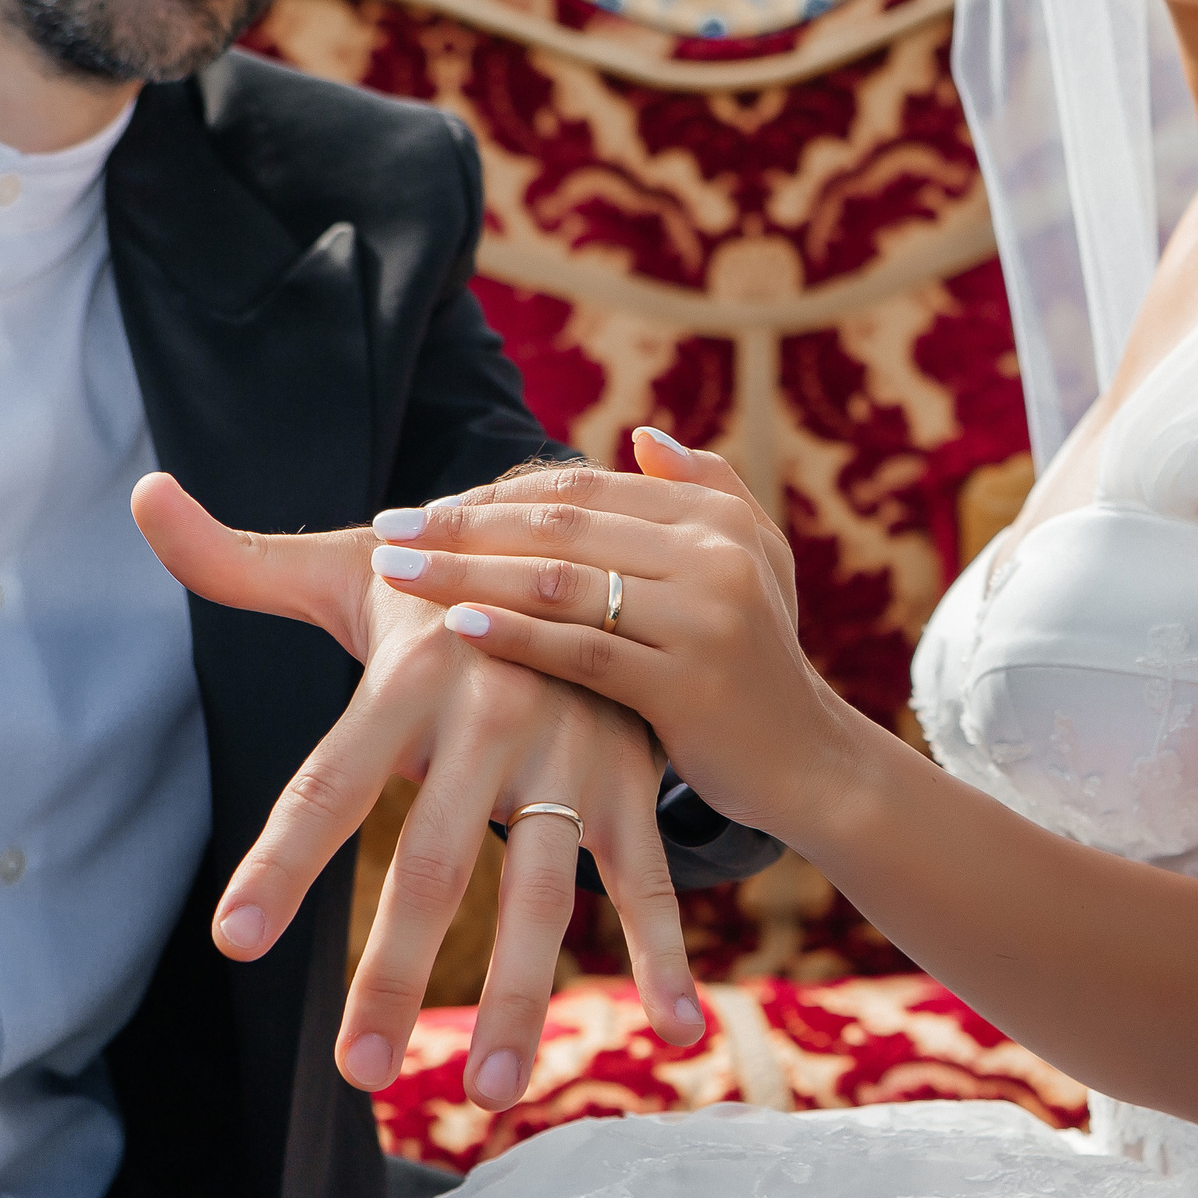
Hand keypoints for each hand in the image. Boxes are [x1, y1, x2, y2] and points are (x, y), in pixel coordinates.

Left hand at [130, 473, 704, 1111]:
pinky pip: (648, 880)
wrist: (591, 539)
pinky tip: (674, 1035)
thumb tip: (144, 497)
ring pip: (543, 891)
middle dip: (396, 971)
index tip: (235, 941)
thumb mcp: (346, 563)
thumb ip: (237, 557)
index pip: (329, 778)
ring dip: (519, 997)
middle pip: (436, 860)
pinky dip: (664, 956)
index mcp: (413, 672)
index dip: (285, 859)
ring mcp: (573, 756)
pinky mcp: (629, 782)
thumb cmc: (441, 579)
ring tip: (489, 1094)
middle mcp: (496, 714)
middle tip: (357, 1073)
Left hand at [360, 429, 864, 840]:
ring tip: (397, 571)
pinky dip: (513, 635)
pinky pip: (580, 653)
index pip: (585, 489)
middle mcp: (715, 557)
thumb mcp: (754, 562)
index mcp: (717, 518)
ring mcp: (704, 620)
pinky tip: (454, 625)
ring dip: (467, 572)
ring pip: (562, 583)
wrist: (810, 762)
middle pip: (562, 527)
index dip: (497, 493)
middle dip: (463, 525)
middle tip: (388, 528)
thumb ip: (706, 490)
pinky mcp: (686, 686)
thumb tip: (639, 435)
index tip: (427, 508)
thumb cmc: (757, 662)